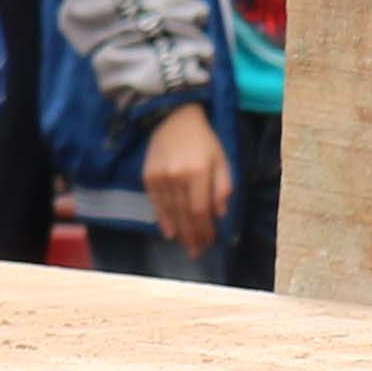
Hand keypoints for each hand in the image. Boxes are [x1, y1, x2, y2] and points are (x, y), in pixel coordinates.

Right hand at [142, 105, 232, 250]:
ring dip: (179, 231)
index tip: (210, 242)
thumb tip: (219, 213)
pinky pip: (156, 203)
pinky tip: (169, 232)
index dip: (205, 228)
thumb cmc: (203, 140)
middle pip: (184, 214)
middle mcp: (176, 177)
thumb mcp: (221, 159)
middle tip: (197, 252)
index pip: (201, 209)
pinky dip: (163, 219)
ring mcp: (160, 178)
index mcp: (198, 172)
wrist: (172, 119)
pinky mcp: (148, 177)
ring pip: (170, 211)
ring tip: (186, 245)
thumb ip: (223, 186)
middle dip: (192, 235)